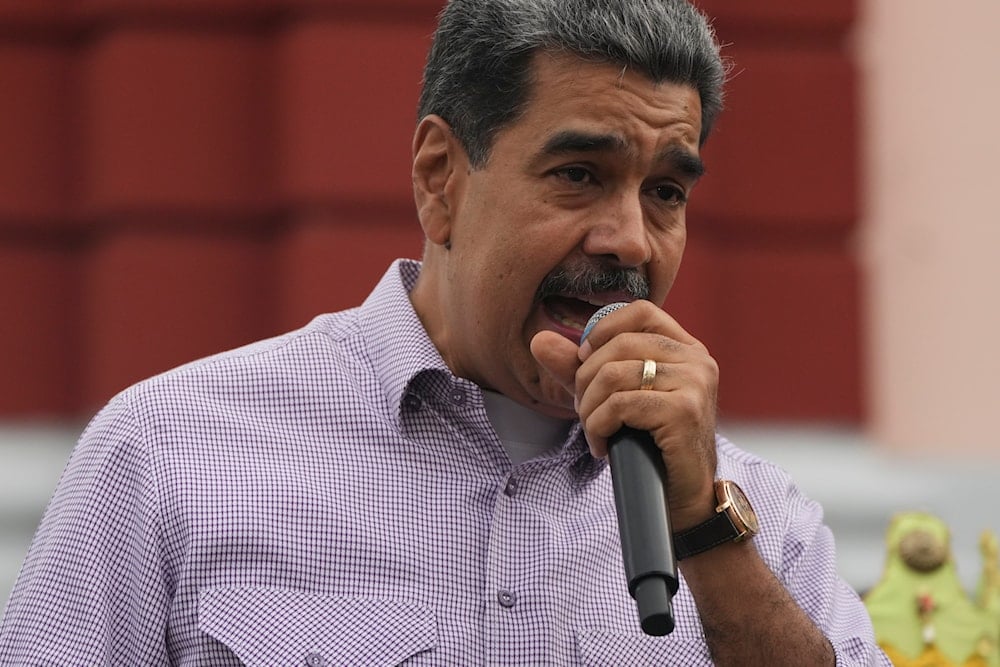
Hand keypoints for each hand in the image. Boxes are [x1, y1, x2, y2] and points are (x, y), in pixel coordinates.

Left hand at [531, 300, 718, 530]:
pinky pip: (620, 405)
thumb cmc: (649, 446)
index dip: (603, 331)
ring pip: (614, 375)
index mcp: (685, 348)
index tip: (585, 362)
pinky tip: (602, 446)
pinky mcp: (684, 411)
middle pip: (619, 345)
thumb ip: (577, 368)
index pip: (640, 311)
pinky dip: (598, 427)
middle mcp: (696, 360)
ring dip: (590, 408)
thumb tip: (539, 340)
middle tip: (585, 410)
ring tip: (594, 431)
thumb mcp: (611, 399)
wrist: (682, 499)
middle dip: (586, 379)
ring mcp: (695, 384)